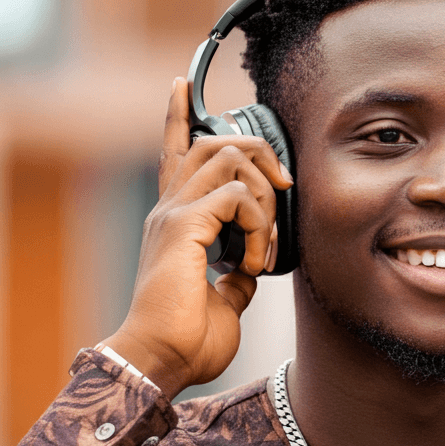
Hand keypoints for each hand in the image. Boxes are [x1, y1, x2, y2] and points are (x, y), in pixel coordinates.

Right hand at [104, 77, 292, 400]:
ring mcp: (173, 215)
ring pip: (228, 156)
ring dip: (263, 193)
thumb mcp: (224, 299)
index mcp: (174, 222)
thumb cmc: (186, 339)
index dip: (178, 116)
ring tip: (265, 242)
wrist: (160, 361)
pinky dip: (258, 226)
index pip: (175, 155)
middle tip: (284, 187)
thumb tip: (252, 266)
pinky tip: (253, 261)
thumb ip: (235, 273)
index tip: (181, 84)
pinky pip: (237, 197)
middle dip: (259, 152)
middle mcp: (169, 209)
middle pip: (214, 142)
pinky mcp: (183, 227)